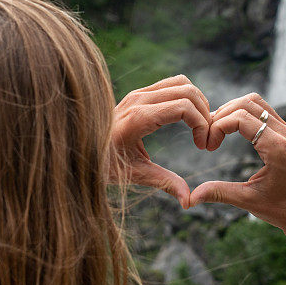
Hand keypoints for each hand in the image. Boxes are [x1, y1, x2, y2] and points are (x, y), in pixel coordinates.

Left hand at [110, 75, 209, 207]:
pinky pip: (171, 84)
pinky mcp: (139, 93)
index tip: (203, 147)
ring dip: (198, 102)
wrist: (78, 148)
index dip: (201, 124)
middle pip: (187, 91)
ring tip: (201, 128)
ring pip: (182, 83)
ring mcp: (138, 93)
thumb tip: (188, 201)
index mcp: (138, 118)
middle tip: (207, 138)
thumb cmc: (104, 164)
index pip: (183, 106)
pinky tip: (188, 119)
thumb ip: (164, 183)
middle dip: (204, 113)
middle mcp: (139, 99)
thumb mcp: (134, 175)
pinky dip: (186, 97)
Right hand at [189, 93, 285, 231]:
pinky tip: (230, 130)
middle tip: (208, 137)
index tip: (208, 147)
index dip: (217, 126)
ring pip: (255, 102)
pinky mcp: (285, 132)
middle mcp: (284, 134)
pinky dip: (243, 113)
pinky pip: (262, 110)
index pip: (240, 118)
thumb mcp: (247, 201)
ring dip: (232, 110)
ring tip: (216, 130)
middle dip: (222, 115)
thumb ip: (219, 193)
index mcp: (276, 148)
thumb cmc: (280, 209)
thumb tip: (190, 198)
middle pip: (246, 103)